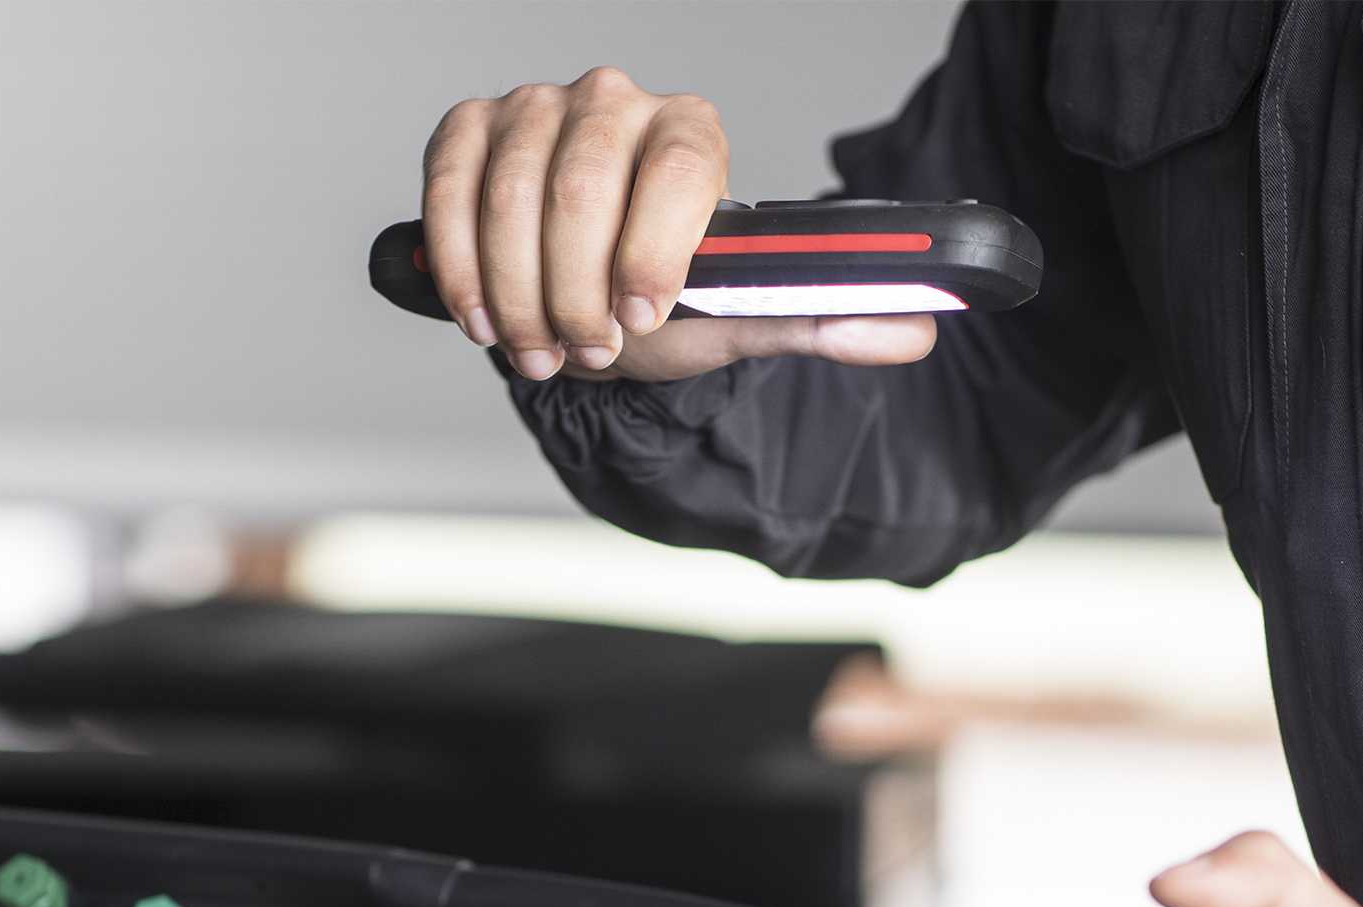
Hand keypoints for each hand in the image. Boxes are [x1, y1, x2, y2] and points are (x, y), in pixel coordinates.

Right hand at [420, 67, 937, 382]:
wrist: (589, 306)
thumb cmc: (665, 301)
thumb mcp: (739, 316)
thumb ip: (817, 319)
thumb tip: (914, 329)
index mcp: (690, 131)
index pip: (675, 170)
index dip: (653, 252)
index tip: (639, 320)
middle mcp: (614, 100)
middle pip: (582, 187)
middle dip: (576, 293)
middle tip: (588, 351)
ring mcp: (535, 110)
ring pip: (510, 198)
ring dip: (518, 294)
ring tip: (540, 349)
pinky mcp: (469, 132)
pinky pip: (449, 189)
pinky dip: (459, 264)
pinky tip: (482, 316)